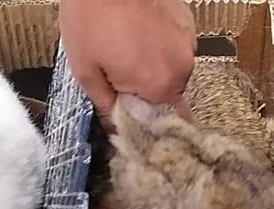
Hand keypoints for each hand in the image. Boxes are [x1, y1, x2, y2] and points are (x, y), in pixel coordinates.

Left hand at [60, 0, 196, 127]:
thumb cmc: (93, 15)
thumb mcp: (86, 70)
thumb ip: (104, 105)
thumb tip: (114, 126)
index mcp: (161, 86)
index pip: (159, 123)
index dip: (138, 120)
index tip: (122, 112)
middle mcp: (182, 67)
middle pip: (164, 96)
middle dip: (140, 92)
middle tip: (114, 74)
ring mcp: (187, 41)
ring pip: (168, 70)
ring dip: (148, 67)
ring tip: (122, 47)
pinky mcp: (186, 21)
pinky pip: (171, 46)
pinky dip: (155, 45)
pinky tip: (134, 32)